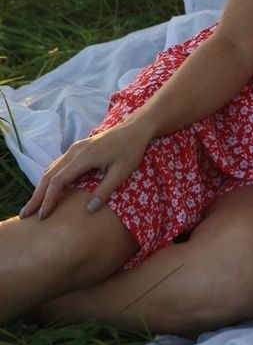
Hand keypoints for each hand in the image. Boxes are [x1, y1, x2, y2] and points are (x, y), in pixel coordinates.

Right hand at [20, 120, 150, 220]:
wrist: (134, 129)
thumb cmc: (131, 150)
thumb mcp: (122, 172)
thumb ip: (105, 190)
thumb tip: (89, 209)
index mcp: (84, 157)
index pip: (59, 181)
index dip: (49, 199)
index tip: (43, 216)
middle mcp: (74, 151)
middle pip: (49, 175)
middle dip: (37, 195)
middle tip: (26, 215)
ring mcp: (75, 149)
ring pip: (51, 169)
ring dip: (41, 187)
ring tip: (33, 205)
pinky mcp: (78, 149)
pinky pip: (57, 164)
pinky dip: (49, 178)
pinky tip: (47, 189)